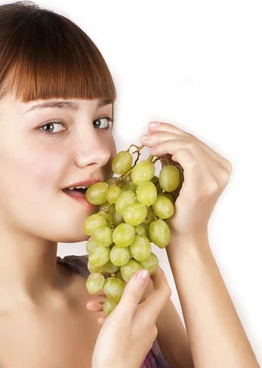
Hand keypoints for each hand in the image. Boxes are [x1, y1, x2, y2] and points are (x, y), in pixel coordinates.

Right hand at [89, 267, 170, 367]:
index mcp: (149, 317)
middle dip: (124, 286)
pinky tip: (97, 318)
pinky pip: (124, 322)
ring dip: (112, 302)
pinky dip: (111, 316)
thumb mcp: (120, 319)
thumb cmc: (114, 352)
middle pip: (142, 298)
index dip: (157, 274)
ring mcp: (140, 335)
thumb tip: (144, 270)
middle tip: (107, 279)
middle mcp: (149, 325)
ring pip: (129, 310)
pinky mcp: (130, 344)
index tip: (143, 261)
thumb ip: (132, 294)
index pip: (162, 289)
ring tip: (91, 302)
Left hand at [140, 121, 231, 239]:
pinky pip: (187, 156)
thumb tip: (157, 137)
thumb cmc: (177, 214)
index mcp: (219, 167)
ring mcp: (215, 177)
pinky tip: (155, 153)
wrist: (183, 239)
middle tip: (146, 133)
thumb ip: (175, 160)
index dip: (172, 130)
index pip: (194, 141)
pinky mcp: (204, 184)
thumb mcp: (178, 180)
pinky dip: (168, 149)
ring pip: (189, 145)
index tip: (152, 128)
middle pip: (192, 140)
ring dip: (164, 141)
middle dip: (165, 133)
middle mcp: (222, 170)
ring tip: (146, 143)